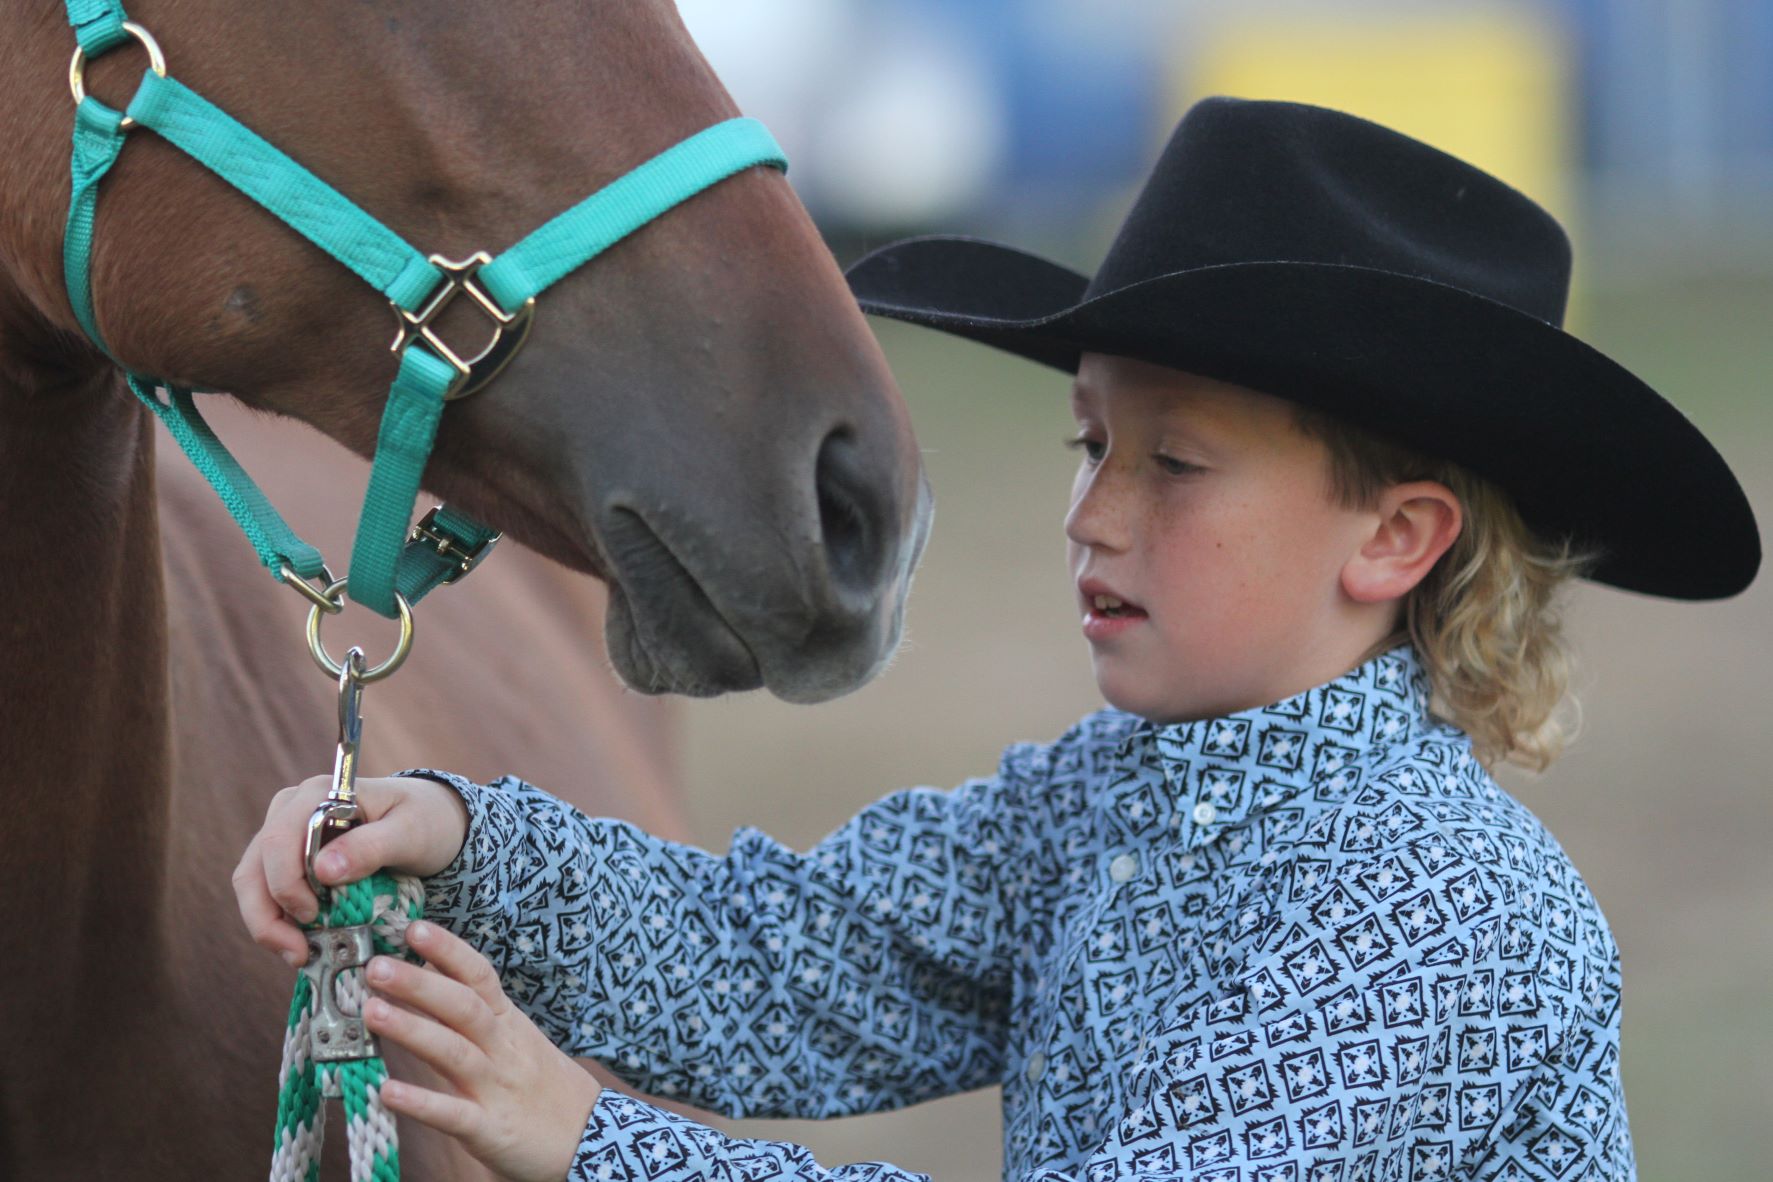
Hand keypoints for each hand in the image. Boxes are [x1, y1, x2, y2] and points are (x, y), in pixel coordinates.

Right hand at [234, 774, 470, 966]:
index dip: (286, 885)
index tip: (313, 917)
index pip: (278, 841)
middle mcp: (290, 810)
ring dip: (268, 925)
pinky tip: (303, 944)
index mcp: (318, 794)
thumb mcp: (410, 833)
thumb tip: (322, 870)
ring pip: (252, 885)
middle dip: (268, 917)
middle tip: (300, 954)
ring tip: (299, 956)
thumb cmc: (424, 821)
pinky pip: (267, 894)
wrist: (431, 821)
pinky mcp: (288, 859)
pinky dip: (279, 922)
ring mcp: (285, 834)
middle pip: (254, 868)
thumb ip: (370, 847)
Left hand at [367, 920, 601, 1181]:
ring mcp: (498, 1089)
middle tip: (377, 966)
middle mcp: (504, 1049)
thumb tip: (432, 978)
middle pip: (463, 1007)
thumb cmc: (548, 1089)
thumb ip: (480, 1014)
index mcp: (510, 1024)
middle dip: (419, 984)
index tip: (414, 928)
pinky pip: (454, 1115)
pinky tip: (388, 1092)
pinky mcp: (492, 1130)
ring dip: (413, 1030)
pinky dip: (421, 1103)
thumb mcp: (520, 1041)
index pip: (479, 977)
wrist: (597, 1139)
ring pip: (455, 1052)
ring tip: (371, 1012)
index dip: (448, 951)